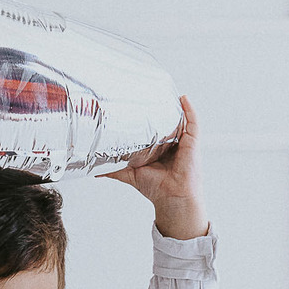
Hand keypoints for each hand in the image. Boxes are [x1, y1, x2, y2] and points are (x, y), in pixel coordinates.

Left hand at [101, 94, 208, 238]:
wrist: (171, 198)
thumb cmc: (156, 189)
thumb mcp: (131, 174)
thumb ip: (115, 169)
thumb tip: (94, 171)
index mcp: (161, 150)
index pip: (156, 129)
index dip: (149, 117)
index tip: (138, 105)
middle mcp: (173, 144)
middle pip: (168, 121)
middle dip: (161, 108)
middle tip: (148, 94)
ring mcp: (184, 142)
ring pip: (180, 119)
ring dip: (174, 105)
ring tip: (164, 91)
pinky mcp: (192, 143)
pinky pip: (193, 122)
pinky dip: (189, 110)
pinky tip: (183, 98)